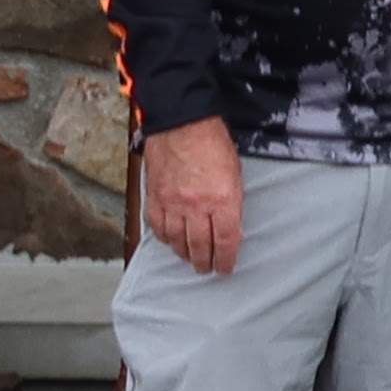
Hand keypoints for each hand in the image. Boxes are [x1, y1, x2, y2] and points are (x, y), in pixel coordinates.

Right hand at [140, 117, 242, 275]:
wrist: (182, 122)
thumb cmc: (212, 143)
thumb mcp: (235, 174)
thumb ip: (232, 203)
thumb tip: (231, 228)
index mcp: (222, 200)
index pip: (225, 241)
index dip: (226, 259)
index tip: (226, 267)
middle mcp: (196, 206)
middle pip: (200, 247)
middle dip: (205, 263)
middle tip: (208, 268)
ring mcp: (173, 203)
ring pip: (177, 242)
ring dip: (185, 254)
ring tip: (191, 259)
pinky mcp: (155, 197)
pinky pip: (158, 227)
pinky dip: (165, 238)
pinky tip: (171, 240)